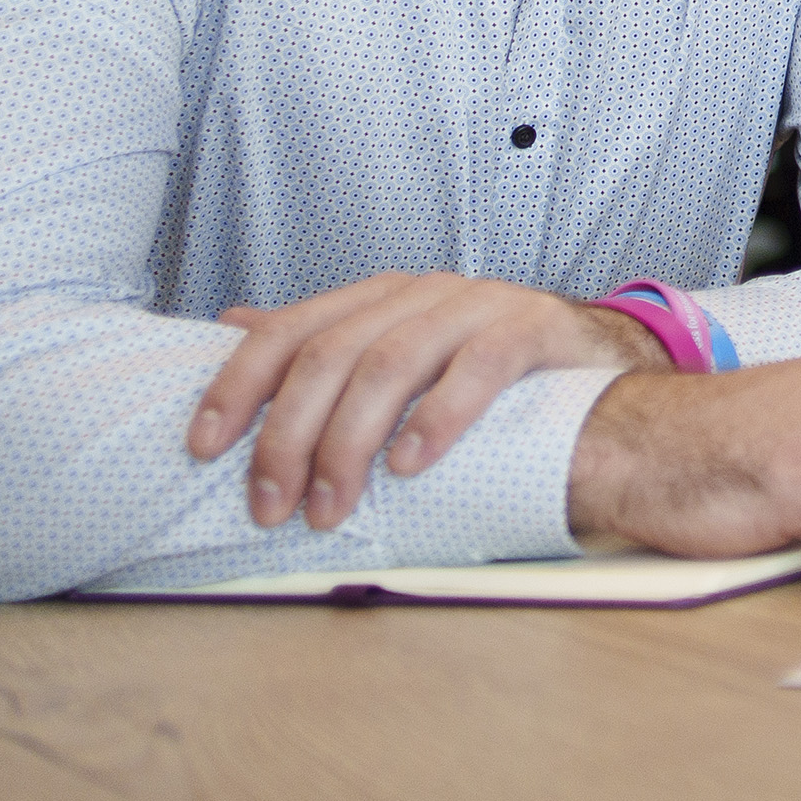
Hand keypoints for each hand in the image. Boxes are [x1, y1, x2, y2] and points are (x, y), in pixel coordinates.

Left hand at [192, 271, 660, 531]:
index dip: (237, 387)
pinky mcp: (531, 327)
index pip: (287, 332)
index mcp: (377, 297)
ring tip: (331, 506)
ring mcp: (476, 305)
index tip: (202, 448)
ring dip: (350, 442)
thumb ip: (321, 339)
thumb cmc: (486, 366)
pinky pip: (478, 367)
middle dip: (289, 436)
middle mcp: (419, 293)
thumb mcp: (396, 348)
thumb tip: (232, 324)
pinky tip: (412, 463)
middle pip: (331, 355)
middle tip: (272, 507)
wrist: (598, 361)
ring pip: (391, 363)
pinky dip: (437, 417)